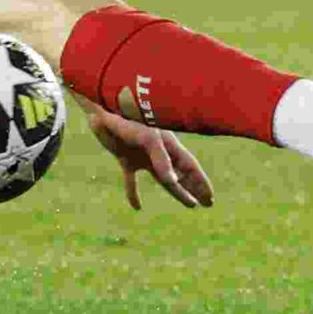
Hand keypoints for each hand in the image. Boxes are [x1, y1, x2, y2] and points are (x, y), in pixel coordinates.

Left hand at [86, 101, 214, 209]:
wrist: (102, 106)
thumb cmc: (129, 117)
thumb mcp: (148, 138)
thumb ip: (161, 159)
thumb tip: (173, 182)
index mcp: (168, 144)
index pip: (189, 167)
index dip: (201, 183)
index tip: (210, 199)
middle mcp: (158, 151)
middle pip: (181, 173)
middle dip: (195, 188)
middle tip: (207, 204)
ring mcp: (142, 155)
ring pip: (162, 178)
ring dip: (176, 191)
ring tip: (190, 204)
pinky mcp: (125, 158)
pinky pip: (131, 180)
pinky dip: (133, 194)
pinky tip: (137, 207)